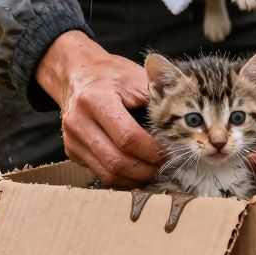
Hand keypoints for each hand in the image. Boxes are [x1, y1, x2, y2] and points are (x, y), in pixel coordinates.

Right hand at [36, 31, 162, 186]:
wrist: (80, 74)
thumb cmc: (113, 75)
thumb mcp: (137, 79)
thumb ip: (157, 101)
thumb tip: (184, 129)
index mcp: (96, 99)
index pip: (127, 137)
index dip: (151, 151)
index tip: (169, 153)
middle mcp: (79, 121)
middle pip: (116, 161)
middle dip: (145, 170)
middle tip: (164, 168)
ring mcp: (72, 138)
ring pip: (107, 173)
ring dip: (134, 179)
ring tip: (153, 173)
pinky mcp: (72, 150)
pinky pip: (100, 173)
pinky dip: (122, 178)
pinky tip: (137, 172)